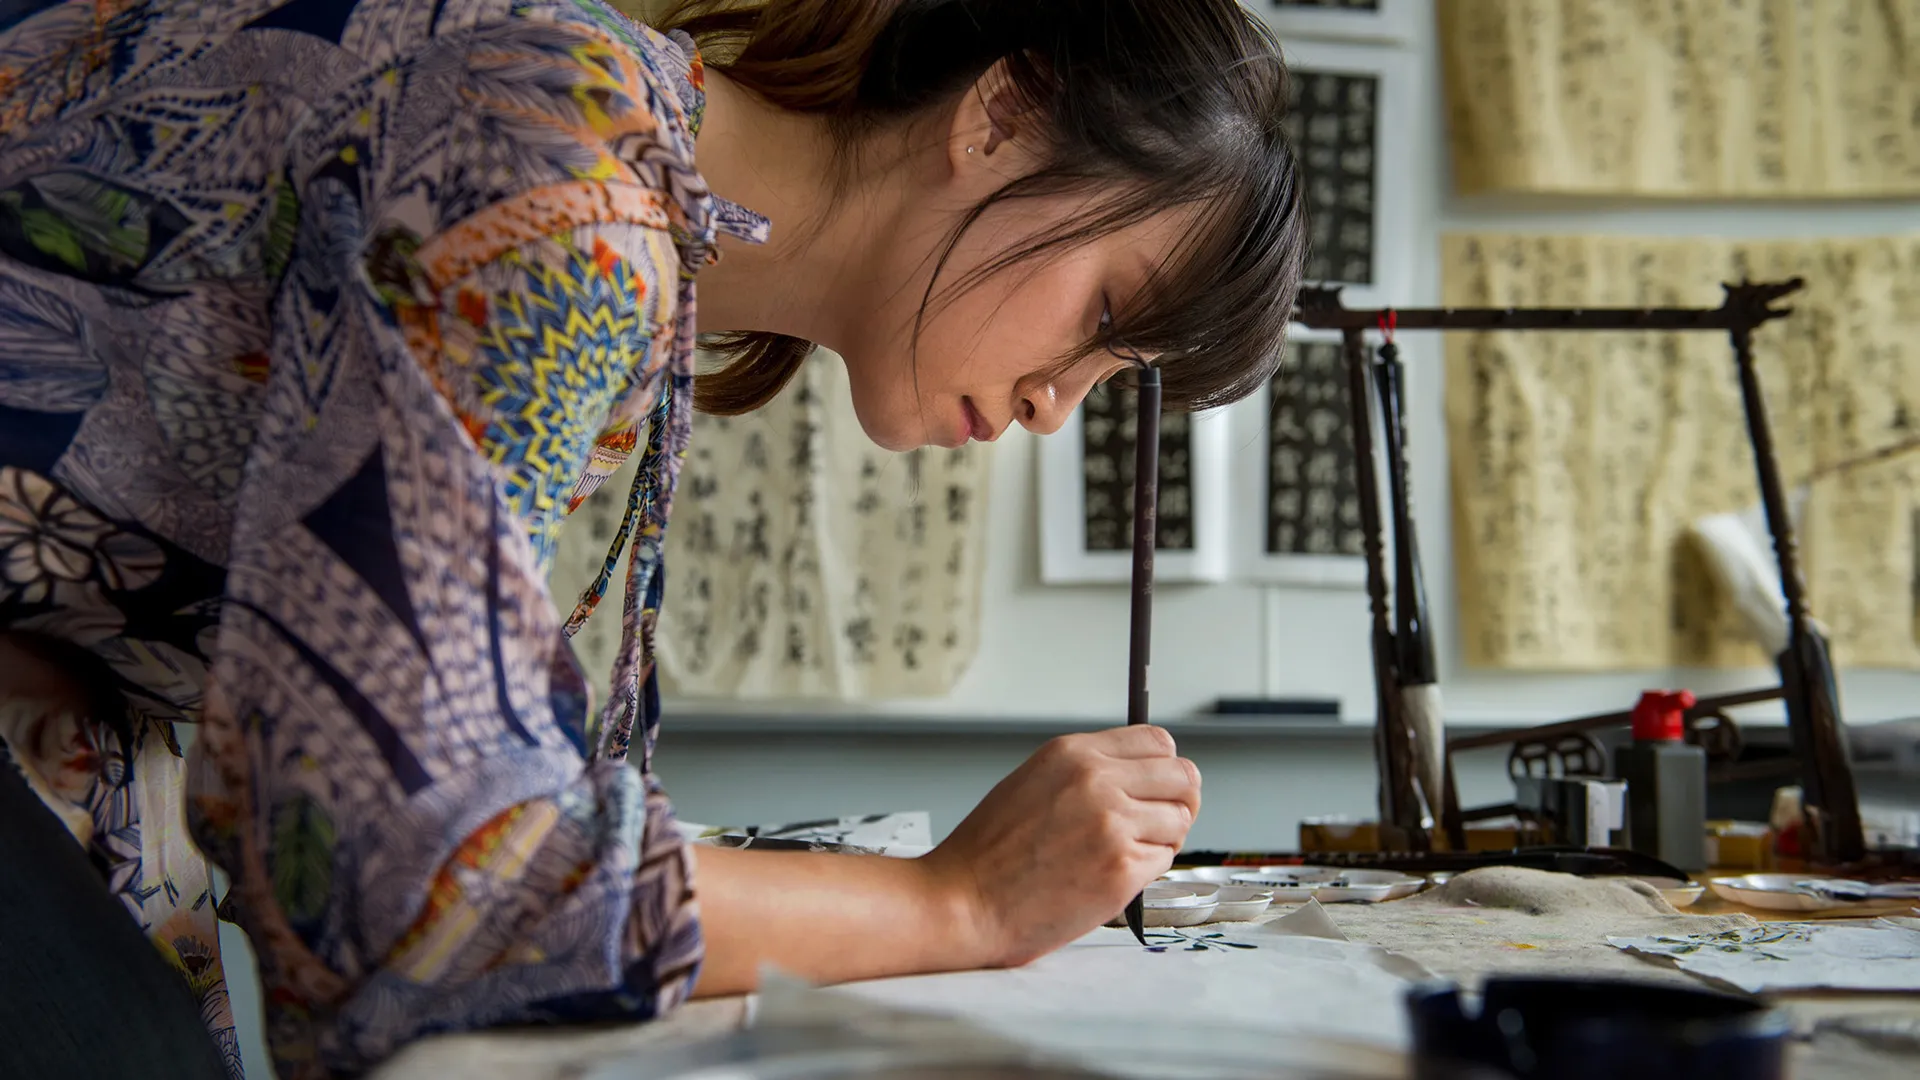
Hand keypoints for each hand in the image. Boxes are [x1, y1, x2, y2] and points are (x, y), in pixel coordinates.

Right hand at [922, 725, 1200, 968]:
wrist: (964, 901)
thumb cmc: (990, 853)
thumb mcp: (1034, 782)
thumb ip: (1088, 773)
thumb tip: (1142, 777)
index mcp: (1074, 753)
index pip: (1158, 742)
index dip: (1165, 769)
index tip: (1160, 788)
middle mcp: (1097, 780)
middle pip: (1183, 776)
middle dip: (1179, 802)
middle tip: (1159, 825)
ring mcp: (1112, 823)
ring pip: (1180, 821)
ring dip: (1161, 840)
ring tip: (1122, 855)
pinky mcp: (1122, 868)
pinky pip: (1163, 861)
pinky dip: (1145, 872)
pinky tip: (1109, 877)